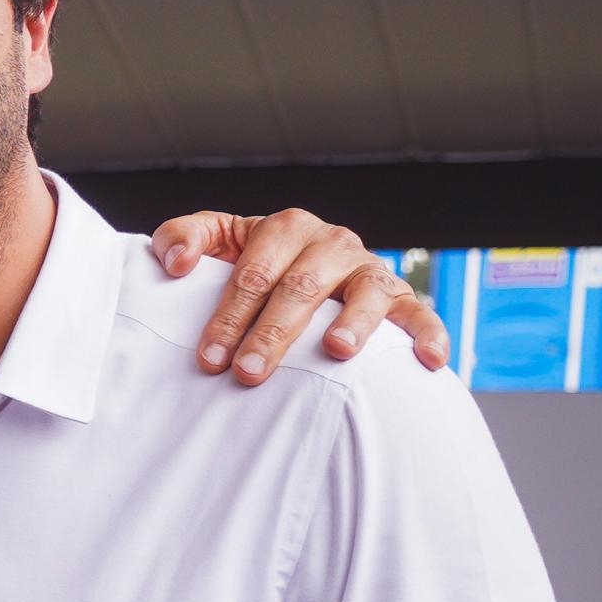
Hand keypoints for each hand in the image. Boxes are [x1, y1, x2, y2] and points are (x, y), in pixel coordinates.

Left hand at [151, 211, 445, 383]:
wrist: (311, 271)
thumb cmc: (257, 265)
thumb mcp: (218, 244)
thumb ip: (183, 237)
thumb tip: (172, 262)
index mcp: (285, 228)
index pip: (254, 271)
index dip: (229, 313)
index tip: (209, 356)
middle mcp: (331, 243)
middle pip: (301, 287)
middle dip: (273, 331)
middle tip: (249, 372)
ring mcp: (369, 269)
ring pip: (363, 294)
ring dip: (351, 323)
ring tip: (335, 351)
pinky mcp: (401, 297)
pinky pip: (419, 313)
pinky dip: (428, 334)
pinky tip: (429, 361)